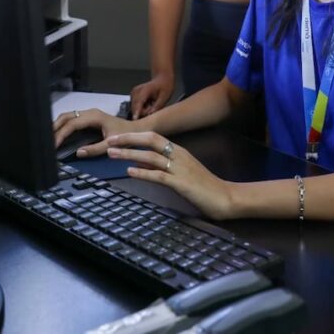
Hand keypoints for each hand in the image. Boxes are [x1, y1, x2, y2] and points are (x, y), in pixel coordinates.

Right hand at [52, 109, 134, 154]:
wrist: (136, 129)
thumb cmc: (126, 135)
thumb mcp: (111, 144)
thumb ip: (95, 149)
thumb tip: (79, 153)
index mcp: (94, 116)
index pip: (71, 123)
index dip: (61, 133)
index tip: (54, 144)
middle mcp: (90, 113)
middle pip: (66, 116)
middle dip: (54, 127)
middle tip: (45, 140)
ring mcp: (89, 114)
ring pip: (67, 116)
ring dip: (57, 125)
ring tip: (49, 138)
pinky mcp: (89, 118)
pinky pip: (72, 119)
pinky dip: (63, 126)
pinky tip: (59, 134)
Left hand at [104, 131, 234, 219]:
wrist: (224, 196)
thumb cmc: (204, 186)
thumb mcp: (181, 171)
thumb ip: (161, 166)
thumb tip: (138, 162)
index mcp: (179, 151)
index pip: (153, 137)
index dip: (133, 136)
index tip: (116, 138)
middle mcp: (178, 155)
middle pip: (150, 140)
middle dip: (128, 139)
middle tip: (109, 141)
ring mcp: (180, 168)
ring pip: (150, 156)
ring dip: (129, 154)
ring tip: (112, 154)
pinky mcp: (181, 183)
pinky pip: (158, 175)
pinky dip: (143, 172)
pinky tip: (130, 172)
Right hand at [130, 73, 174, 118]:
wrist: (162, 78)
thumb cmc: (165, 86)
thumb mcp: (165, 97)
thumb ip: (157, 106)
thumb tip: (150, 114)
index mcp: (145, 90)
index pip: (139, 103)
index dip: (137, 111)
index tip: (135, 119)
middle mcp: (136, 91)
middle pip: (135, 107)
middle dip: (144, 112)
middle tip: (154, 106)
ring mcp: (133, 93)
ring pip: (135, 108)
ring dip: (143, 110)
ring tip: (152, 103)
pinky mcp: (133, 95)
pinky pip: (136, 106)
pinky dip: (142, 107)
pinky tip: (149, 102)